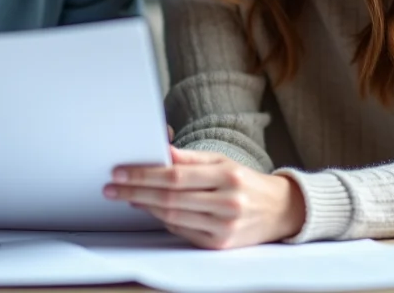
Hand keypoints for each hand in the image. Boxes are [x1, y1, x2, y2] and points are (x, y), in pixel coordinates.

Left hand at [104, 146, 305, 248]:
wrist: (280, 210)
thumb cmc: (245, 182)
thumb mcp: (221, 161)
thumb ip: (190, 157)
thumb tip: (161, 150)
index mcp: (227, 176)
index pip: (175, 176)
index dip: (144, 175)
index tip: (120, 173)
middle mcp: (227, 202)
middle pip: (170, 198)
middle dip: (136, 192)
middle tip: (113, 188)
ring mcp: (224, 227)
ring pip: (173, 217)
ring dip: (145, 207)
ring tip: (127, 197)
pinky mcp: (220, 244)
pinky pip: (183, 232)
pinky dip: (164, 221)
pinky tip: (151, 210)